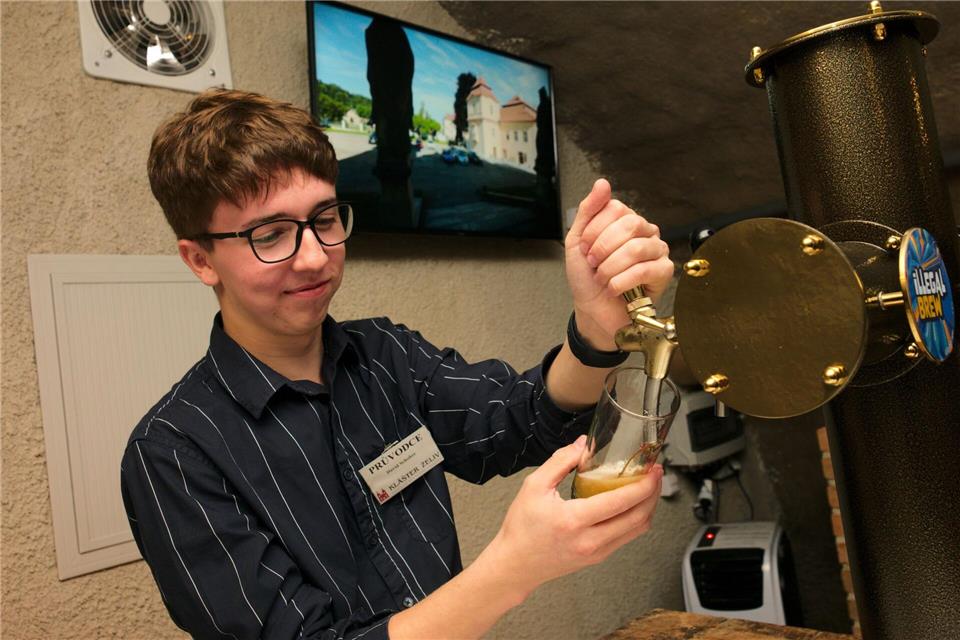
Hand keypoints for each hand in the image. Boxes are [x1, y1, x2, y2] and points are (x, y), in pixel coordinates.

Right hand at [489, 436, 662, 596]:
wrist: (515, 564)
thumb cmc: (521, 528)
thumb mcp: (534, 486)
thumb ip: (560, 461)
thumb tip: (582, 445)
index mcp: (574, 520)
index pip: (620, 502)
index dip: (643, 485)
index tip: (651, 470)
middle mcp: (589, 540)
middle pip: (638, 518)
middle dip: (653, 493)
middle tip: (655, 475)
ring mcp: (596, 552)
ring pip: (637, 530)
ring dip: (648, 507)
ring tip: (648, 487)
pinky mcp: (598, 558)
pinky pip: (627, 537)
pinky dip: (636, 519)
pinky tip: (632, 505)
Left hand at [565, 179, 672, 348]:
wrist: (592, 310)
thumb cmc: (587, 278)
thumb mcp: (577, 241)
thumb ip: (588, 211)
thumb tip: (603, 183)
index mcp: (625, 220)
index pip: (615, 208)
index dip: (594, 230)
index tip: (585, 249)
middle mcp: (645, 231)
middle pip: (628, 224)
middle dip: (602, 248)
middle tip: (593, 264)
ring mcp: (657, 250)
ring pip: (636, 248)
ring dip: (610, 267)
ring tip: (603, 278)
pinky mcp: (664, 271)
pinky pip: (645, 269)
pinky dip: (621, 281)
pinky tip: (614, 288)